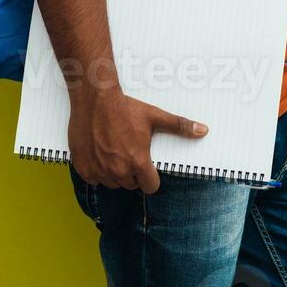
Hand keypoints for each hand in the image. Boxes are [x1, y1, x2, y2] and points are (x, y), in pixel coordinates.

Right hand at [68, 88, 208, 193]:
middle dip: (131, 173)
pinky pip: (92, 180)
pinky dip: (95, 170)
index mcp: (138, 163)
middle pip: (130, 185)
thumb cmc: (125, 108)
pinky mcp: (83, 168)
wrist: (95, 99)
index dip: (150, 176)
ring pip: (111, 183)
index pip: (150, 187)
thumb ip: (180, 126)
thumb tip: (204, 130)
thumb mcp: (155, 116)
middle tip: (128, 152)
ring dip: (113, 173)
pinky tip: (98, 153)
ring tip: (113, 151)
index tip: (145, 165)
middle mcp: (119, 172)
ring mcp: (99, 172)